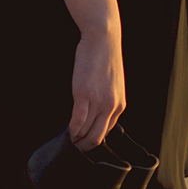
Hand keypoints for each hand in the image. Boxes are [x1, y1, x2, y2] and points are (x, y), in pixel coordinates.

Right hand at [69, 29, 126, 150]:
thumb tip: (95, 115)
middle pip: (97, 137)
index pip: (107, 132)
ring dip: (76, 139)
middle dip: (85, 146)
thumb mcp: (113, 85)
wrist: (103, 40)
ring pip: (86, 131)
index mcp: (119, 105)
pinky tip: (68, 130)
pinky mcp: (83, 95)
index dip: (94, 140)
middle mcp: (111, 106)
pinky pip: (77, 121)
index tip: (85, 142)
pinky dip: (71, 130)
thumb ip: (107, 101)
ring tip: (69, 140)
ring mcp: (97, 102)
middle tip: (75, 148)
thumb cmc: (105, 60)